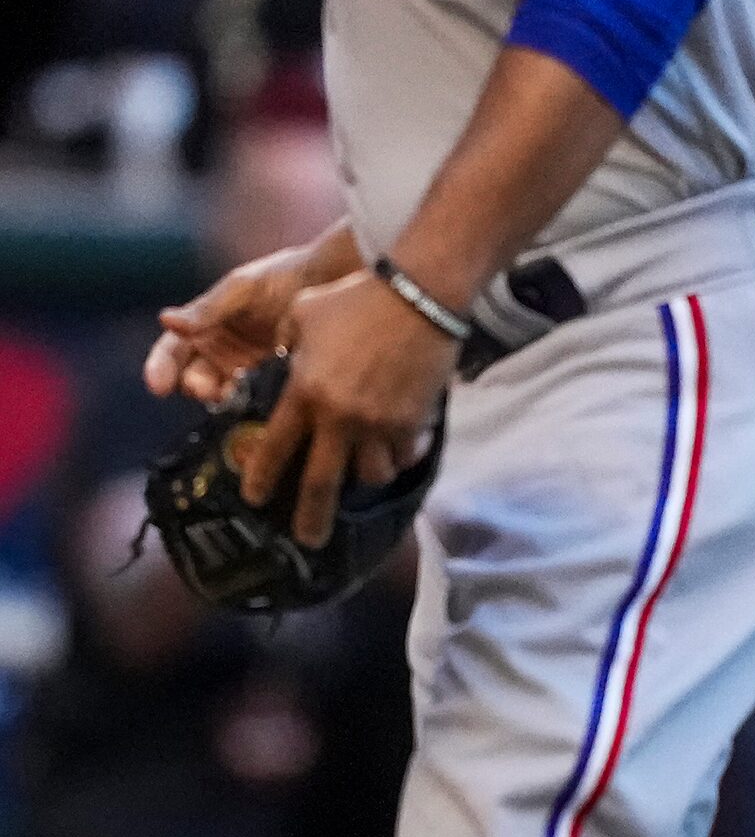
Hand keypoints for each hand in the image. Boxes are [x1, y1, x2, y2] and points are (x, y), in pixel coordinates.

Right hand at [147, 243, 322, 405]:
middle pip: (193, 378)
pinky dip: (251, 403)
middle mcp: (218, 352)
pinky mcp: (272, 381)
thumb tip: (166, 320)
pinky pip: (255, 398)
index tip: (158, 385)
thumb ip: (209, 308)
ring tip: (230, 395)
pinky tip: (255, 402)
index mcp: (203, 327)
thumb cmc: (282, 275)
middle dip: (195, 387)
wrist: (330, 280)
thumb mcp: (243, 287)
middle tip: (204, 389)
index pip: (172, 353)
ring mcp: (244, 369)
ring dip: (221, 398)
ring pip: (222, 393)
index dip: (160, 369)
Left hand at [240, 268, 457, 546]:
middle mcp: (338, 418)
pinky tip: (398, 455)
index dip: (261, 479)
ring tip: (362, 480)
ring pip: (369, 475)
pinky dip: (398, 460)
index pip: (275, 449)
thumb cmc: (357, 298)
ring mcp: (378, 423)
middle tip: (308, 540)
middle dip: (311, 519)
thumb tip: (280, 353)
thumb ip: (287, 341)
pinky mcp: (412, 420)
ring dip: (363, 480)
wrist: (418, 296)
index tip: (254, 498)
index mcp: (304, 393)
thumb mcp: (305, 312)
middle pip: (320, 484)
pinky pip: (402, 456)